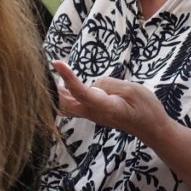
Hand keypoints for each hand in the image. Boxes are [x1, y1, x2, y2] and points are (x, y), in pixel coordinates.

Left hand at [51, 60, 171, 143]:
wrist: (151, 128)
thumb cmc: (146, 109)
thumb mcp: (133, 90)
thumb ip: (111, 84)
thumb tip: (95, 84)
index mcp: (105, 106)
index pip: (81, 91)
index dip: (67, 77)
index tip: (56, 62)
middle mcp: (94, 113)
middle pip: (65, 102)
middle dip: (52, 88)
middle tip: (39, 69)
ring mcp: (93, 115)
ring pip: (67, 106)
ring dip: (56, 93)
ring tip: (45, 76)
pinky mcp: (94, 113)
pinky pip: (74, 105)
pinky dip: (64, 95)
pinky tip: (60, 88)